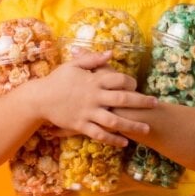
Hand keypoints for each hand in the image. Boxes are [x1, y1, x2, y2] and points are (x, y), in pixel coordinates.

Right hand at [31, 50, 156, 147]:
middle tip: (155, 103)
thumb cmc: (57, 80)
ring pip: (115, 120)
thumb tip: (111, 53)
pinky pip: (100, 134)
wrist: (39, 98)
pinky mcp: (81, 126)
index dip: (131, 81)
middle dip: (141, 102)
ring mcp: (88, 113)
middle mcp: (94, 97)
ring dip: (133, 125)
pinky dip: (113, 139)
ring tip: (147, 128)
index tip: (136, 84)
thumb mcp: (73, 65)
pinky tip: (125, 142)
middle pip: (123, 99)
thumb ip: (93, 58)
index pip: (118, 79)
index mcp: (93, 80)